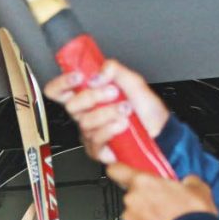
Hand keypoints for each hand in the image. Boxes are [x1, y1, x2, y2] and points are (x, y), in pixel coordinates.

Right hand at [44, 60, 169, 164]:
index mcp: (88, 95)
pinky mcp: (97, 149)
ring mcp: (90, 132)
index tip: (78, 77)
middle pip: (70, 105)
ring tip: (126, 110)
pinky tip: (122, 124)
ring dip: (108, 113)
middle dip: (93, 96)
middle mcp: (86, 114)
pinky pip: (96, 138)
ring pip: (85, 122)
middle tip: (113, 93)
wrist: (159, 131)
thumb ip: (114, 69)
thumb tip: (96, 74)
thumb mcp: (133, 80)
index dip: (62, 83)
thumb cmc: (146, 109)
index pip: (59, 90)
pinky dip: (111, 129)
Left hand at [106, 163, 217, 219]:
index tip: (116, 169)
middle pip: (133, 195)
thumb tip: (187, 182)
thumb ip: (187, 181)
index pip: (119, 170)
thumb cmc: (192, 216)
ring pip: (134, 214)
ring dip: (146, 216)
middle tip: (163, 204)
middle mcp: (133, 200)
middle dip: (145, 198)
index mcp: (144, 183)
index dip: (117, 169)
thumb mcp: (199, 188)